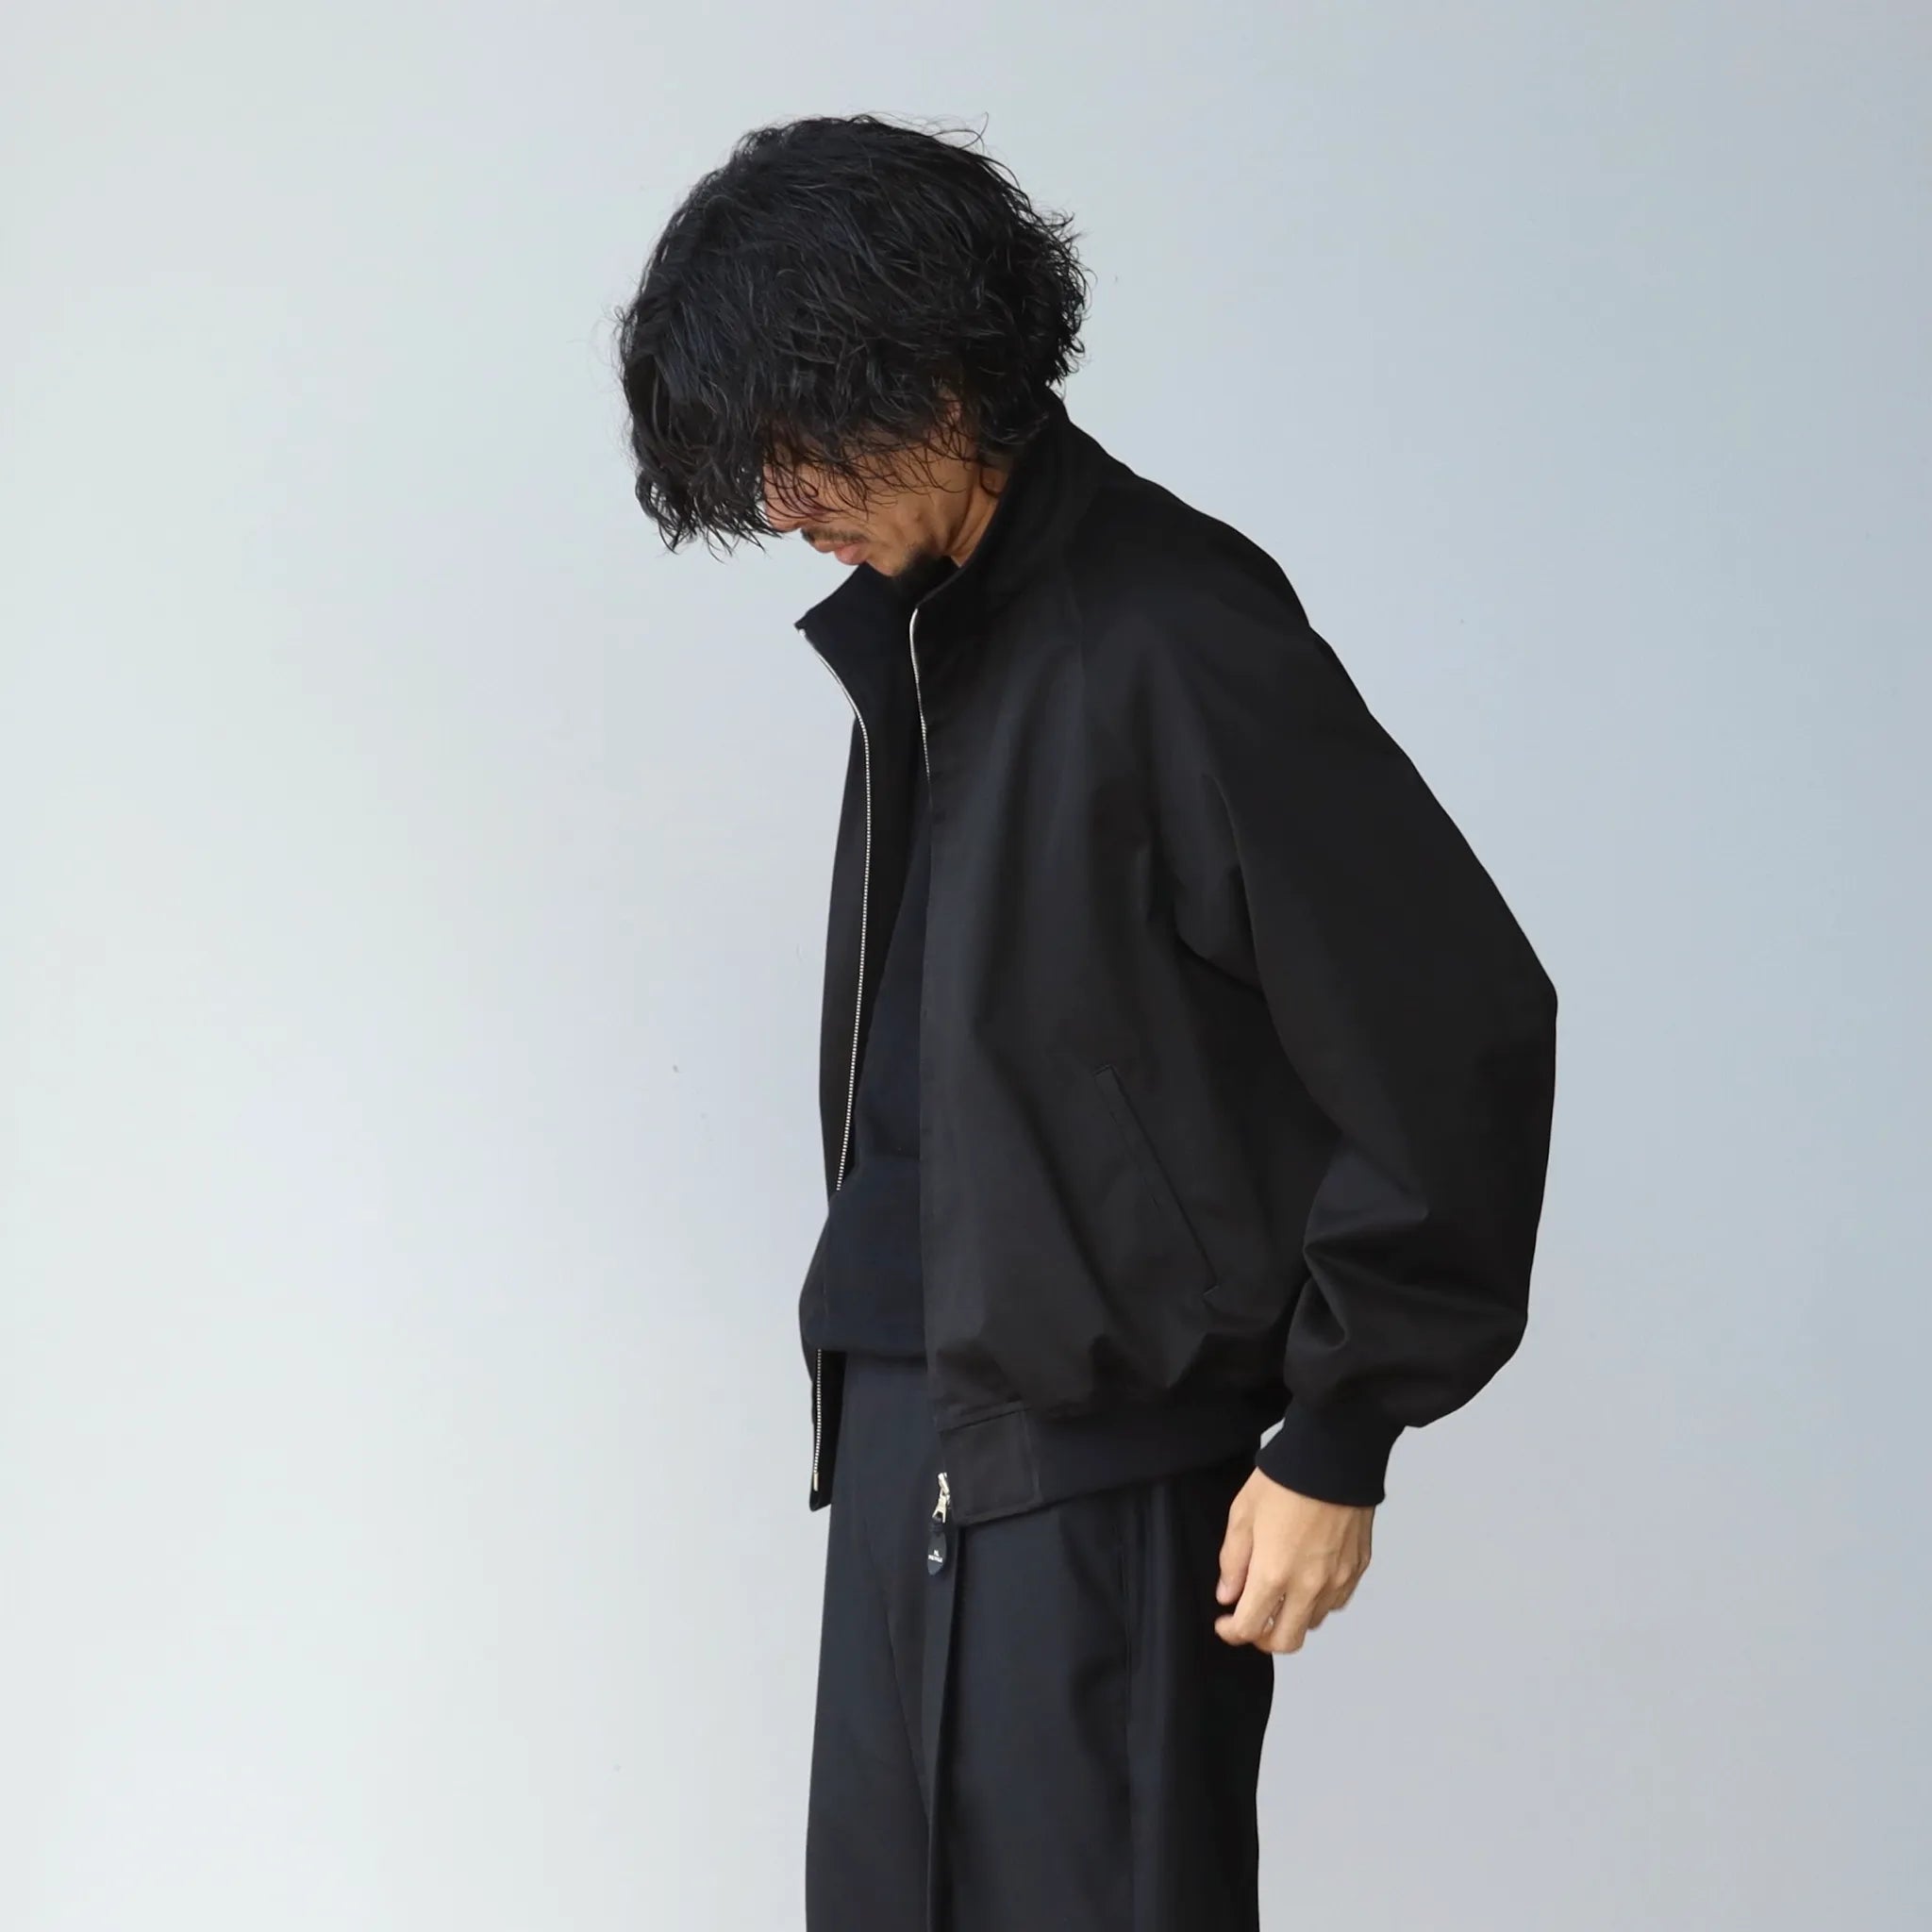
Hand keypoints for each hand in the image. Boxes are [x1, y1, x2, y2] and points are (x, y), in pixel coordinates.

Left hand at [1214, 1467, 1373, 1652]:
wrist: (1334, 1455)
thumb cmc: (1285, 1479)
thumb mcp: (1242, 1514)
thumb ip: (1233, 1561)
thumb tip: (1228, 1594)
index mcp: (1274, 1573)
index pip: (1249, 1627)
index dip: (1231, 1632)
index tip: (1224, 1622)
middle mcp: (1309, 1586)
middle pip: (1286, 1641)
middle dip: (1262, 1638)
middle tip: (1251, 1620)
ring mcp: (1338, 1580)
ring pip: (1312, 1623)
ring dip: (1292, 1619)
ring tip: (1279, 1596)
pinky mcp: (1358, 1569)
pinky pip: (1336, 1602)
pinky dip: (1318, 1603)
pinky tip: (1306, 1581)